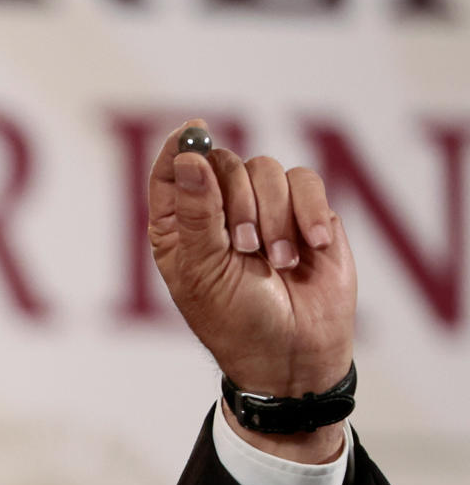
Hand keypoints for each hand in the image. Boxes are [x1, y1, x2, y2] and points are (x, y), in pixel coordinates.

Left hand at [148, 119, 355, 461]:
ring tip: (278, 263)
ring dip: (275, 216)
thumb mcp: (205, 270)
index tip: (194, 131)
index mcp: (180, 227)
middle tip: (246, 248)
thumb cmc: (236, 320)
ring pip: (266, 168)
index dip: (179, 147)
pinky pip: (306, 181)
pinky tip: (312, 248)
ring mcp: (265, 209)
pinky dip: (309, 211)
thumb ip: (198, 212)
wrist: (293, 353)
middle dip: (238, 202)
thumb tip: (188, 158)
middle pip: (223, 161)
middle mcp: (220, 211)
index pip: (170, 171)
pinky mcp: (307, 213)